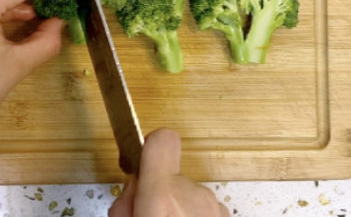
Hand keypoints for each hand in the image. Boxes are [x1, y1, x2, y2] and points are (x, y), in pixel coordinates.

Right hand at [109, 129, 228, 216]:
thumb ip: (125, 202)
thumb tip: (131, 191)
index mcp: (163, 195)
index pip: (161, 140)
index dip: (148, 145)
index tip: (139, 160)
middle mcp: (192, 194)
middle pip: (168, 175)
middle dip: (154, 193)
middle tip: (142, 214)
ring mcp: (213, 205)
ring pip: (186, 194)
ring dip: (174, 208)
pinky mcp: (225, 215)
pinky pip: (201, 208)